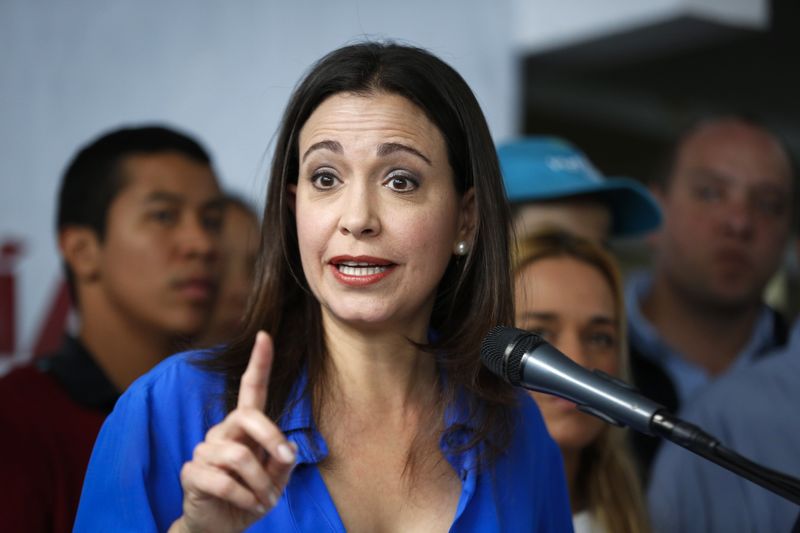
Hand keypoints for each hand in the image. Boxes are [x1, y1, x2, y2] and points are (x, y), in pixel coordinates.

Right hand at [170, 331, 296, 532]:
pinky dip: (245, 498)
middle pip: (247, 416)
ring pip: (239, 456)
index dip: (259, 363)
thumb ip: (283, 464)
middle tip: (284, 460)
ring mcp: (204, 451)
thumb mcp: (276, 482)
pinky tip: (250, 506)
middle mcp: (222, 433)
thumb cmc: (250, 498)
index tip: (265, 336)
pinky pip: (223, 480)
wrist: (220, 528)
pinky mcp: (191, 473)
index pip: (251, 390)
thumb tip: (288, 448)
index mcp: (244, 429)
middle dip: (271, 437)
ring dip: (260, 483)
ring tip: (265, 500)